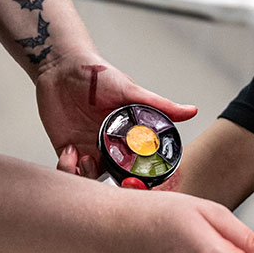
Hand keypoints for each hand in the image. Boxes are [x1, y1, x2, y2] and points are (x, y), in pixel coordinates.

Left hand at [35, 54, 195, 170]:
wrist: (61, 65)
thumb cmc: (97, 74)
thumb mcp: (130, 90)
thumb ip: (159, 105)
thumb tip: (192, 111)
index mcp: (129, 138)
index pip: (138, 168)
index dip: (139, 181)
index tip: (136, 183)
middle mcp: (110, 147)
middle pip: (115, 180)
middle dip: (112, 186)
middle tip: (108, 174)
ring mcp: (88, 149)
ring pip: (90, 181)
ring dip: (87, 176)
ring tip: (86, 156)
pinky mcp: (66, 149)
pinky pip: (67, 172)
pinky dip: (67, 169)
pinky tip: (70, 150)